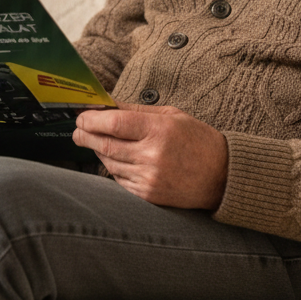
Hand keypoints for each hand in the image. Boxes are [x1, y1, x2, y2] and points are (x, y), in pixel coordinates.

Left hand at [73, 104, 227, 208]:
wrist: (222, 177)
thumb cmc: (198, 141)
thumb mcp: (172, 115)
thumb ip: (137, 110)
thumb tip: (106, 104)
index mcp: (159, 131)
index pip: (113, 123)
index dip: (91, 119)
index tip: (82, 116)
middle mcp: (152, 156)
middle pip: (105, 144)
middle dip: (85, 135)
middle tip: (77, 130)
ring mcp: (149, 178)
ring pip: (109, 162)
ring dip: (98, 151)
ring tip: (95, 141)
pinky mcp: (148, 195)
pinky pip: (119, 179)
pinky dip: (112, 168)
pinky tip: (114, 159)